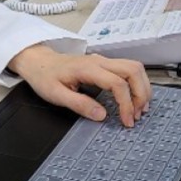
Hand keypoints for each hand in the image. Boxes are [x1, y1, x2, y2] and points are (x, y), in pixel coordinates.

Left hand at [7, 45, 150, 126]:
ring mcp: (103, 60)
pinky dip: (136, 83)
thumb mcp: (56, 95)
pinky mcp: (104, 64)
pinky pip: (128, 69)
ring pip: (134, 67)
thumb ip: (79, 104)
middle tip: (137, 115)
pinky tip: (134, 98)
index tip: (126, 120)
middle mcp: (99, 61)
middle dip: (141, 94)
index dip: (126, 104)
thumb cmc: (44, 76)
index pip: (118, 83)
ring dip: (142, 87)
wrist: (38, 62)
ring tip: (139, 108)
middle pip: (133, 70)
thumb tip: (101, 115)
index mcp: (88, 68)